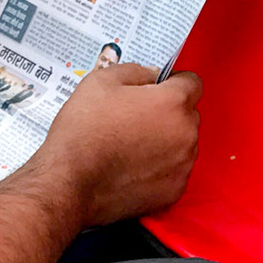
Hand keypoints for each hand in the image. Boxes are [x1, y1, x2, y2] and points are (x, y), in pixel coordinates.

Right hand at [36, 63, 201, 226]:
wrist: (71, 182)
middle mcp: (186, 134)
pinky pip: (174, 171)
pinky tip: (133, 166)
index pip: (192, 82)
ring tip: (131, 144)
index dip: (172, 81)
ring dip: (166, 140)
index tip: (156, 87)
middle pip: (188, 114)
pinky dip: (160, 168)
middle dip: (168, 112)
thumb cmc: (84, 132)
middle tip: (136, 116)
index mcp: (173, 103)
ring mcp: (182, 166)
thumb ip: (135, 71)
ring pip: (183, 144)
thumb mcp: (101, 81)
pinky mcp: (173, 191)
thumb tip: (151, 75)